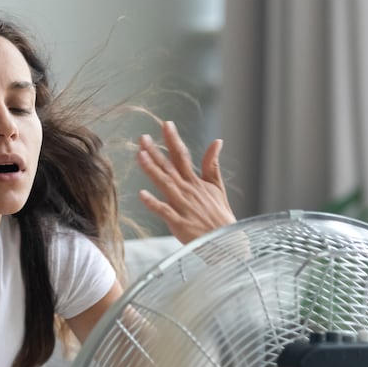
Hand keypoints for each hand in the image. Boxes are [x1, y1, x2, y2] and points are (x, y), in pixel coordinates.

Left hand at [136, 120, 235, 243]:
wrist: (227, 242)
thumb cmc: (220, 216)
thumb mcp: (218, 187)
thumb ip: (212, 165)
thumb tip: (217, 141)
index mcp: (195, 182)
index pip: (183, 156)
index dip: (173, 140)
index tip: (166, 124)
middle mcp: (188, 191)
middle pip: (169, 167)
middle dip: (156, 151)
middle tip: (142, 137)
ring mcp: (183, 206)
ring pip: (165, 184)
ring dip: (152, 170)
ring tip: (140, 156)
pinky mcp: (179, 223)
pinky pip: (164, 211)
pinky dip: (153, 203)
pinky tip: (142, 194)